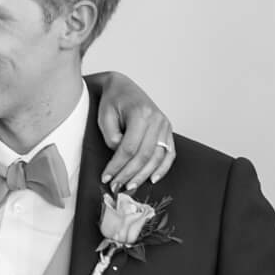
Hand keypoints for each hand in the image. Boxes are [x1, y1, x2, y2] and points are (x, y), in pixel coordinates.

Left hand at [96, 72, 175, 191]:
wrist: (123, 87)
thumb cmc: (112, 101)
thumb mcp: (105, 116)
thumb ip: (112, 137)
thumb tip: (120, 157)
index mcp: (141, 114)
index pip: (129, 147)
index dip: (117, 166)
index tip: (106, 177)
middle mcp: (157, 120)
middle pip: (144, 155)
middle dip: (129, 174)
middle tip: (116, 187)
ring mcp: (165, 125)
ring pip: (157, 157)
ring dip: (143, 175)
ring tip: (130, 186)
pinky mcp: (168, 131)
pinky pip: (169, 153)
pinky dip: (163, 168)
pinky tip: (152, 179)